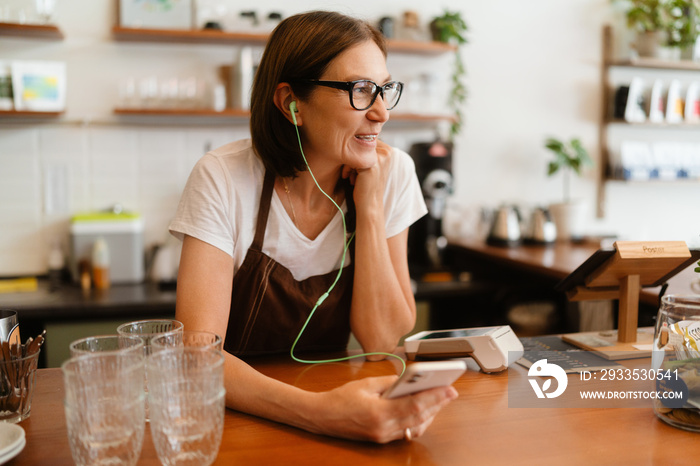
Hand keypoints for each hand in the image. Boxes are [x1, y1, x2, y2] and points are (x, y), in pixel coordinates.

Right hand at [313, 375, 457, 442]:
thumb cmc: (340, 398)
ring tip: (440, 399)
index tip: (449, 388)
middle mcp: (383, 428)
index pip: (415, 406)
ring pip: (415, 427)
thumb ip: (390, 383)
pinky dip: (418, 421)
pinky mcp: (381, 439)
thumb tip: (410, 380)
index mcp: (379, 413)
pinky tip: (424, 410)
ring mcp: (382, 436)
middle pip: (419, 418)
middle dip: (437, 404)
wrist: (320, 417)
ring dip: (430, 414)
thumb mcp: (366, 384)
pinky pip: (406, 431)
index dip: (435, 397)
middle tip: (451, 391)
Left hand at [341, 140, 392, 210]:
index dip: (356, 151)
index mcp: (389, 150)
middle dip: (351, 157)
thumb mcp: (368, 165)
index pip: (365, 140)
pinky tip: (350, 178)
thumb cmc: (366, 185)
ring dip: (348, 163)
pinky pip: (352, 159)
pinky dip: (347, 168)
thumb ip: (365, 151)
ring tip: (349, 175)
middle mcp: (387, 152)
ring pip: (355, 151)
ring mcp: (380, 158)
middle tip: (349, 172)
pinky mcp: (371, 165)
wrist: (369, 204)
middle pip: (359, 143)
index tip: (353, 167)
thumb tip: (349, 136)